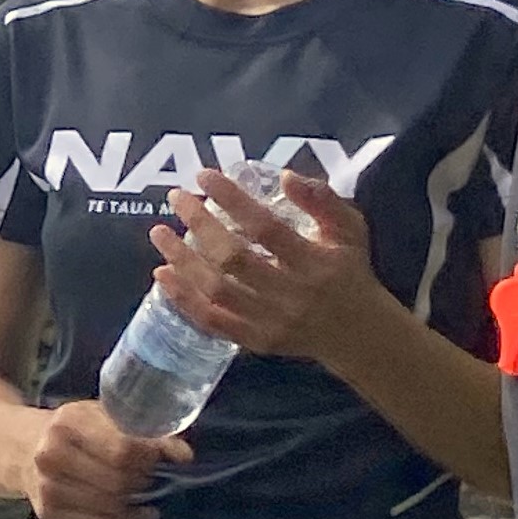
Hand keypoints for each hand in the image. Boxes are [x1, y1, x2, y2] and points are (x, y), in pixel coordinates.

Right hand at [23, 398, 191, 518]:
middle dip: (144, 479)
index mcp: (68, 423)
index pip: (121, 449)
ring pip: (110, 507)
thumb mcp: (99, 413)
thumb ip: (140, 427)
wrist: (24, 447)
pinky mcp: (49, 516)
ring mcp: (48, 489)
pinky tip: (137, 513)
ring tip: (145, 493)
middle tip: (153, 473)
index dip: (151, 456)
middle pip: (118, 481)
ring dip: (136, 503)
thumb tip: (183, 452)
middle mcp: (53, 456)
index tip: (167, 456)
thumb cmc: (71, 426)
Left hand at [148, 168, 379, 371]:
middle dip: (200, 226)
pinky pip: (212, 322)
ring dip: (183, 261)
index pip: (266, 229)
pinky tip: (162, 276)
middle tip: (177, 198)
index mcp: (314, 263)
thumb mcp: (351, 227)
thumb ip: (322, 199)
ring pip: (217, 292)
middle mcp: (289, 295)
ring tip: (160, 234)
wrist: (357, 335)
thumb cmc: (350, 270)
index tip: (205, 176)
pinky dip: (183, 299)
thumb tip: (286, 176)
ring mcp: (269, 323)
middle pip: (235, 260)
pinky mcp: (255, 341)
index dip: (233, 201)